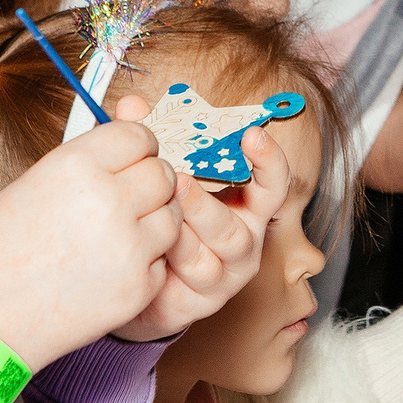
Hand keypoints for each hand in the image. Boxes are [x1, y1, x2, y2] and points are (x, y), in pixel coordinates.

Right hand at [0, 100, 179, 370]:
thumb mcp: (28, 186)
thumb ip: (82, 164)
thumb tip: (120, 147)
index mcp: (76, 166)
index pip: (139, 136)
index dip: (136, 146)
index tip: (130, 158)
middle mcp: (109, 201)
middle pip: (163, 174)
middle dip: (150, 182)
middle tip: (128, 197)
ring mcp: (129, 247)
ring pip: (172, 216)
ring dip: (153, 220)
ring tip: (117, 233)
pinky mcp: (138, 288)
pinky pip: (162, 260)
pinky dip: (144, 263)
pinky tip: (109, 269)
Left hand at [116, 123, 288, 341]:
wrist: (131, 280)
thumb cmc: (155, 221)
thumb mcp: (154, 179)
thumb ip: (147, 141)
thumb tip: (132, 103)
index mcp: (243, 204)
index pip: (271, 181)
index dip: (269, 159)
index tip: (252, 134)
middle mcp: (245, 238)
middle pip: (249, 215)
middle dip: (214, 195)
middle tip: (182, 176)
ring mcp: (227, 271)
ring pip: (223, 244)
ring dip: (196, 220)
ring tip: (168, 201)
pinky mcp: (205, 298)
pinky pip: (196, 273)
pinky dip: (175, 254)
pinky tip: (155, 240)